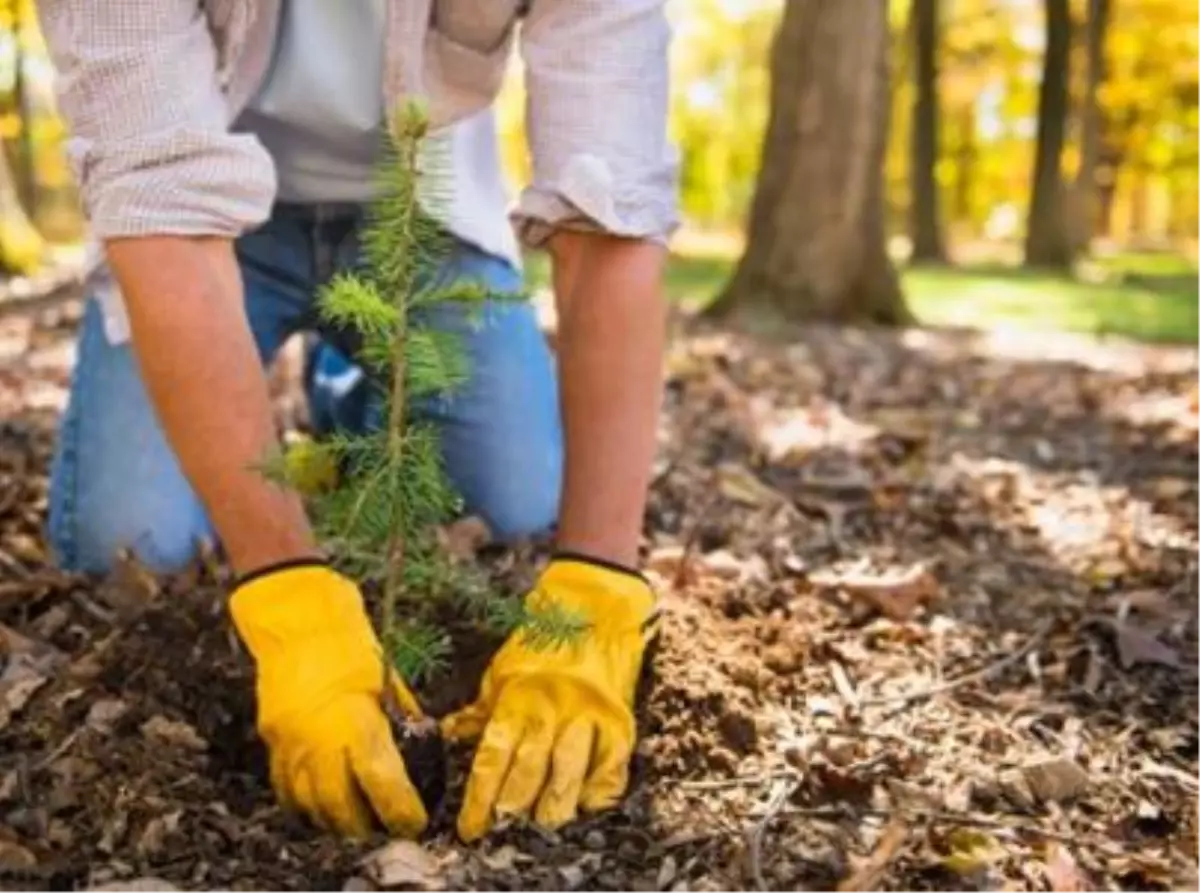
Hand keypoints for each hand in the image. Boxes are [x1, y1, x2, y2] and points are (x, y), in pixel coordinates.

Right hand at [229, 561, 427, 837]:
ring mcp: (288, 745)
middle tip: (390, 823)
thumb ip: (400, 716)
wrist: (295, 616)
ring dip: (338, 821)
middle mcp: (316, 742)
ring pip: (312, 807)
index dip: (401, 811)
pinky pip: (286, 790)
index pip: (382, 784)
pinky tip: (326, 802)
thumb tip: (419, 743)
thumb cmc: (348, 639)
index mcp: (354, 722)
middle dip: (369, 825)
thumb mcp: (386, 677)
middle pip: (343, 810)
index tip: (415, 821)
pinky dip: (308, 804)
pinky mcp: (272, 740)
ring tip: (361, 819)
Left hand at [442, 556, 658, 840]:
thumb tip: (446, 736)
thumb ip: (480, 712)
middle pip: (528, 774)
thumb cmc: (543, 645)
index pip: (492, 759)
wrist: (597, 612)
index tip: (469, 830)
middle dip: (512, 810)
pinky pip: (609, 774)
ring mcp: (589, 719)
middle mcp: (553, 711)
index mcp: (518, 699)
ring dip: (551, 808)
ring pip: (567, 779)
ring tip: (539, 826)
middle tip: (502, 832)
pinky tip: (582, 805)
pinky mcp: (620, 726)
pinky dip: (595, 796)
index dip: (478, 800)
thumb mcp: (503, 673)